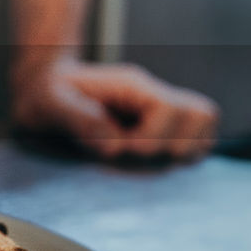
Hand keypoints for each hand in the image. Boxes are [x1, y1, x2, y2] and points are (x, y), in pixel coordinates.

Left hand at [11, 55, 218, 159]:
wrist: (45, 90)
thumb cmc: (45, 95)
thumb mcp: (48, 103)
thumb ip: (78, 120)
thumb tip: (113, 147)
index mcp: (133, 86)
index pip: (171, 108)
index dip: (152, 136)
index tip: (122, 148)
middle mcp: (155, 97)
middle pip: (203, 115)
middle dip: (171, 146)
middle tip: (133, 154)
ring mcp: (162, 114)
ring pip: (205, 132)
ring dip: (179, 154)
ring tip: (141, 159)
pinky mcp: (163, 132)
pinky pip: (194, 147)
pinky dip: (178, 160)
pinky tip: (145, 163)